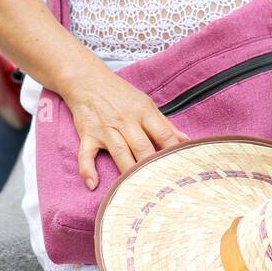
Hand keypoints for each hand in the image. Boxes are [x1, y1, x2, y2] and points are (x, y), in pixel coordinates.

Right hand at [60, 65, 190, 190]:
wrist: (87, 80)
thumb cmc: (119, 93)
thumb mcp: (144, 103)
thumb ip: (164, 123)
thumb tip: (185, 141)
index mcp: (143, 111)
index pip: (163, 134)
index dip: (173, 152)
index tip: (181, 170)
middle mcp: (125, 120)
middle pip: (142, 147)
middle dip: (152, 167)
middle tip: (163, 187)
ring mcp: (105, 128)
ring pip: (119, 152)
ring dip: (128, 171)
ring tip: (138, 190)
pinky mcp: (87, 134)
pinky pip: (86, 154)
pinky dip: (87, 169)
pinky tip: (93, 184)